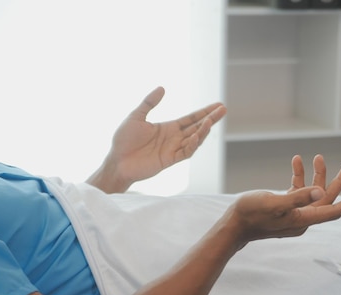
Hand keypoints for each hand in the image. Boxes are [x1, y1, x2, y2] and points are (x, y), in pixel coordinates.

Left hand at [88, 86, 226, 192]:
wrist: (116, 162)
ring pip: (194, 140)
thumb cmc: (123, 141)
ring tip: (210, 121)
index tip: (217, 105)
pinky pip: (185, 152)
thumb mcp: (135, 116)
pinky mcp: (169, 160)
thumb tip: (162, 88)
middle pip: (197, 127)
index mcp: (168, 128)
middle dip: (210, 119)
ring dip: (203, 131)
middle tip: (223, 109)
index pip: (191, 118)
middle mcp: (174, 138)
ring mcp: (173, 150)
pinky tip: (196, 136)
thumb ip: (149, 103)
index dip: (204, 112)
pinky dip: (192, 145)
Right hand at [223, 154, 340, 245]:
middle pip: (326, 199)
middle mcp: (302, 218)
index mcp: (304, 219)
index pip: (333, 211)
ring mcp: (294, 213)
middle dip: (337, 182)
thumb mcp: (274, 203)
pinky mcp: (285, 208)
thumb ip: (297, 197)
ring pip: (313, 193)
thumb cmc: (251, 215)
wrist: (232, 226)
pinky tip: (296, 162)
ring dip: (316, 175)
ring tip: (317, 157)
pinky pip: (298, 191)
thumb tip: (321, 191)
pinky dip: (298, 177)